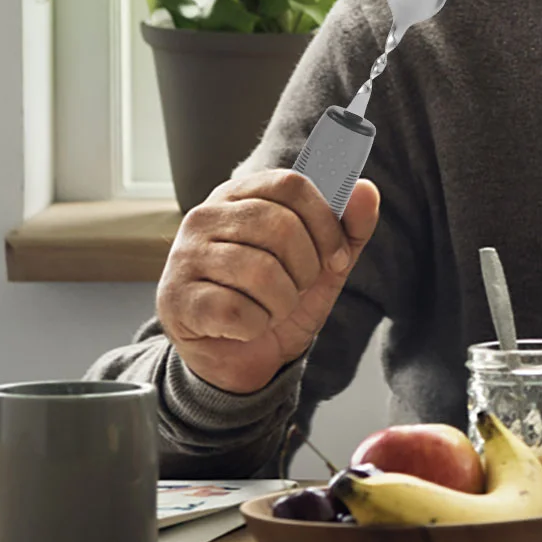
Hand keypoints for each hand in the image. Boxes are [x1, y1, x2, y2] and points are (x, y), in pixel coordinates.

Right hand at [157, 169, 379, 394]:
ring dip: (282, 302)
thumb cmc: (279, 297)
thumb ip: (349, 226)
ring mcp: (184, 256)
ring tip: (272, 308)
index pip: (292, 185)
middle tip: (298, 289)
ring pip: (259, 270)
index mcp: (241, 193)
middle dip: (306, 269)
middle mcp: (206, 215)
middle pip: (280, 226)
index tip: (335, 258)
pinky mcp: (175, 299)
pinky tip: (245, 326)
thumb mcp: (324, 262)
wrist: (241, 357)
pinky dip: (255, 326)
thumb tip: (366, 189)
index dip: (326, 223)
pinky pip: (235, 310)